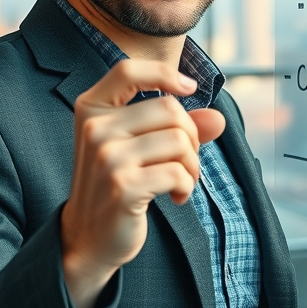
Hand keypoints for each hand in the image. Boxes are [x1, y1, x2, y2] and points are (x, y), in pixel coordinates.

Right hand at [59, 59, 225, 307]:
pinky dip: (186, 186)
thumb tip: (218, 118)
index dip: (163, 73)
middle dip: (190, 137)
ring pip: (179, 140)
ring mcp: (106, 157)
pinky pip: (178, 172)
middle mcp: (95, 128)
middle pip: (170, 109)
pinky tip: (175, 197)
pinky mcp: (122, 186)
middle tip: (184, 162)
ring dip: (192, 165)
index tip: (190, 88)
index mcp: (91, 109)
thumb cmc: (118, 183)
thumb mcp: (140, 147)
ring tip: (180, 181)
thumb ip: (176, 127)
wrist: (88, 237)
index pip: (128, 71)